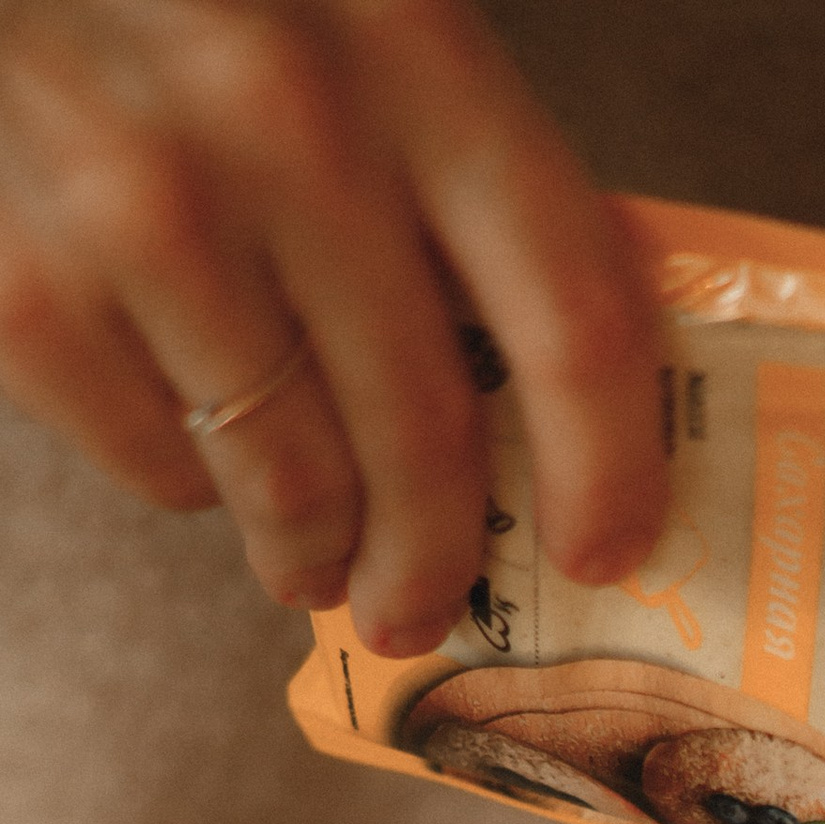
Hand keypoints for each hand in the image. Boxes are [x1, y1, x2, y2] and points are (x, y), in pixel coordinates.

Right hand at [0, 0, 664, 653]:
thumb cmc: (189, 2)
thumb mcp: (353, 29)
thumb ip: (451, 170)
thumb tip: (560, 395)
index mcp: (410, 50)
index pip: (573, 316)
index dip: (607, 469)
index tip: (601, 550)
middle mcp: (290, 123)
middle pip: (429, 438)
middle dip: (436, 562)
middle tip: (421, 603)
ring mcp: (149, 205)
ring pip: (296, 489)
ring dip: (316, 554)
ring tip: (309, 557)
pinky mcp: (32, 286)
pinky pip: (163, 465)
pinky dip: (187, 476)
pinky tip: (186, 422)